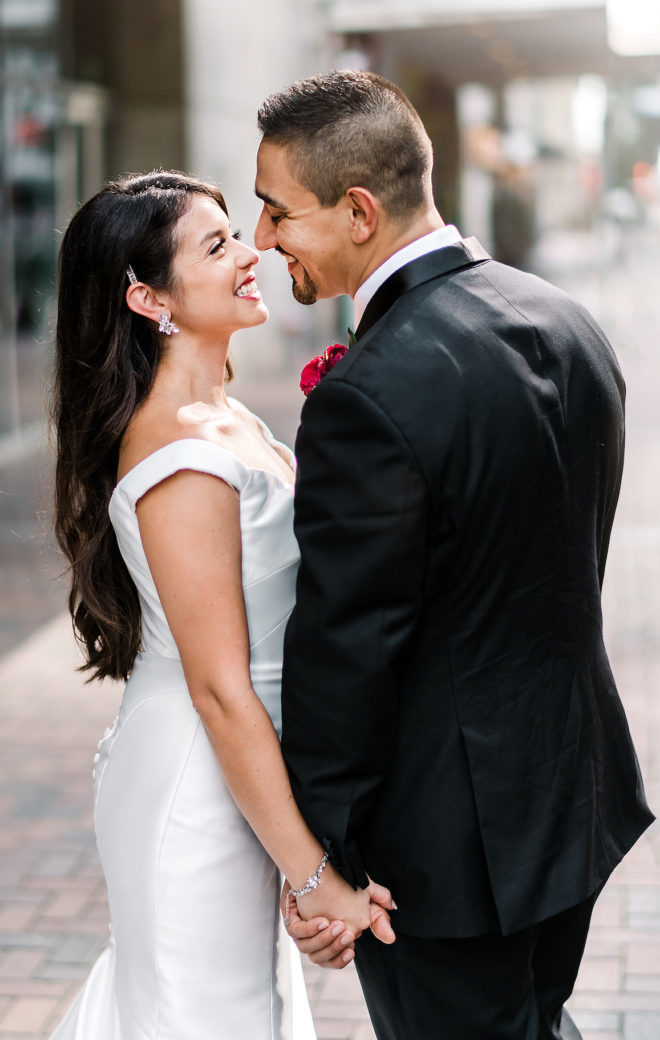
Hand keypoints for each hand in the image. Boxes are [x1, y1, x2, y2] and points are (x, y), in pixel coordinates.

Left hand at [281, 875, 395, 968]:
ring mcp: (303, 931)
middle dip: (335, 946)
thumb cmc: (343, 880)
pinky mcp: (292, 921)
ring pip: (310, 950)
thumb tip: (391, 938)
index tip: (351, 946)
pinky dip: (308, 929)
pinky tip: (321, 921)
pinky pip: (297, 932)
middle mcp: (317, 938)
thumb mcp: (366, 895)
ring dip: (322, 940)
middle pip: (325, 956)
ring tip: (334, 925)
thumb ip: (379, 915)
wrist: (319, 864)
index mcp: (335, 936)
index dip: (343, 954)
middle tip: (344, 931)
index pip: (339, 955)